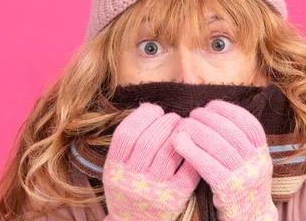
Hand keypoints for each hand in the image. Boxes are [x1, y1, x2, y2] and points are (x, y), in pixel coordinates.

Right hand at [103, 103, 199, 220]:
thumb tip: (149, 107)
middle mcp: (132, 181)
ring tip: (182, 126)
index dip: (142, 116)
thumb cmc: (128, 188)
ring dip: (178, 133)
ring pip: (168, 152)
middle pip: (148, 141)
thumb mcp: (116, 168)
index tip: (154, 109)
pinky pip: (187, 170)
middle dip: (164, 122)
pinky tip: (191, 143)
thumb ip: (127, 142)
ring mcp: (154, 191)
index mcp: (114, 170)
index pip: (126, 134)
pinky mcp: (175, 199)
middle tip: (172, 117)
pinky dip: (191, 152)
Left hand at [173, 100, 277, 220]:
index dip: (228, 110)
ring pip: (219, 146)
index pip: (248, 123)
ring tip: (182, 125)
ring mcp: (245, 177)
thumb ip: (238, 142)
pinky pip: (208, 165)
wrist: (251, 220)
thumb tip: (212, 114)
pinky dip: (191, 150)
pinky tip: (178, 142)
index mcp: (263, 153)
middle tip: (191, 114)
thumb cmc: (242, 186)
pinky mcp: (229, 191)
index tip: (210, 105)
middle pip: (231, 132)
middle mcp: (258, 163)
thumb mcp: (250, 162)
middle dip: (208, 118)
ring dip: (197, 131)